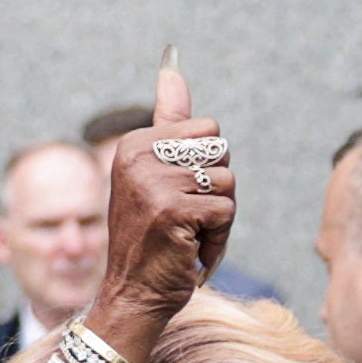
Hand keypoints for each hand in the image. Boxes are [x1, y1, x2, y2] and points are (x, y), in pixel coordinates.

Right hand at [83, 55, 234, 362]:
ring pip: (229, 182)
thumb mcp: (155, 175)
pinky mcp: (173, 212)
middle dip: (218, 189)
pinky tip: (190, 253)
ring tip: (188, 238)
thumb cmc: (152, 240)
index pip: (208, 129)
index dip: (207, 168)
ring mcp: (155, 184)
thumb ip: (169, 122)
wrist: (132, 297)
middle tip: (186, 220)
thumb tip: (172, 66)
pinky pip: (226, 212)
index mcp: (136, 143)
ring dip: (219, 219)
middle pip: (222, 150)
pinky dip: (218, 240)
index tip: (178, 197)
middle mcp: (140, 157)